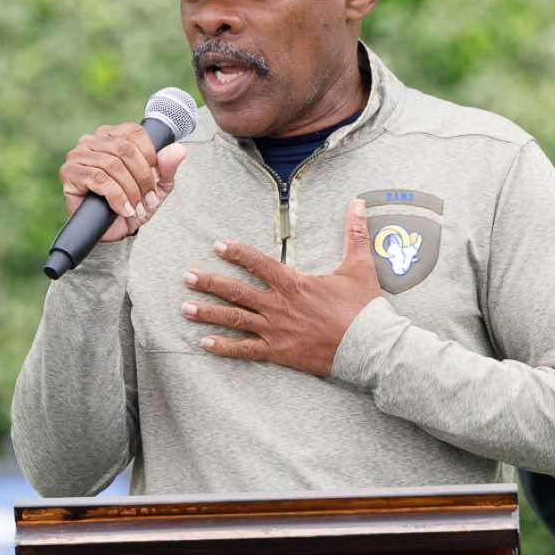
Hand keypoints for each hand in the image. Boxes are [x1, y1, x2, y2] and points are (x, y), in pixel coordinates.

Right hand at [58, 125, 187, 243]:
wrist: (112, 232)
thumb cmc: (133, 203)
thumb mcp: (157, 187)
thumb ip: (167, 168)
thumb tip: (178, 150)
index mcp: (113, 135)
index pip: (136, 133)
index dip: (151, 158)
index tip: (156, 182)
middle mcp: (93, 140)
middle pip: (126, 149)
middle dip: (142, 178)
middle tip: (149, 201)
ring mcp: (78, 155)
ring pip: (113, 165)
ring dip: (131, 191)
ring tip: (137, 209)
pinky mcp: (69, 173)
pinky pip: (99, 179)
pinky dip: (116, 197)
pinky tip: (123, 210)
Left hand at [182, 200, 381, 376]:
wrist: (369, 347)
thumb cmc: (364, 307)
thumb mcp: (360, 266)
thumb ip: (354, 233)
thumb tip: (357, 202)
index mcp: (294, 284)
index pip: (259, 263)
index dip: (237, 253)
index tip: (218, 245)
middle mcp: (279, 306)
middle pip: (237, 291)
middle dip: (210, 282)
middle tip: (187, 276)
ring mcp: (276, 330)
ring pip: (235, 320)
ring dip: (209, 313)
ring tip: (185, 308)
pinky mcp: (279, 352)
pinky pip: (246, 350)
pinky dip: (225, 348)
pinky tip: (205, 344)